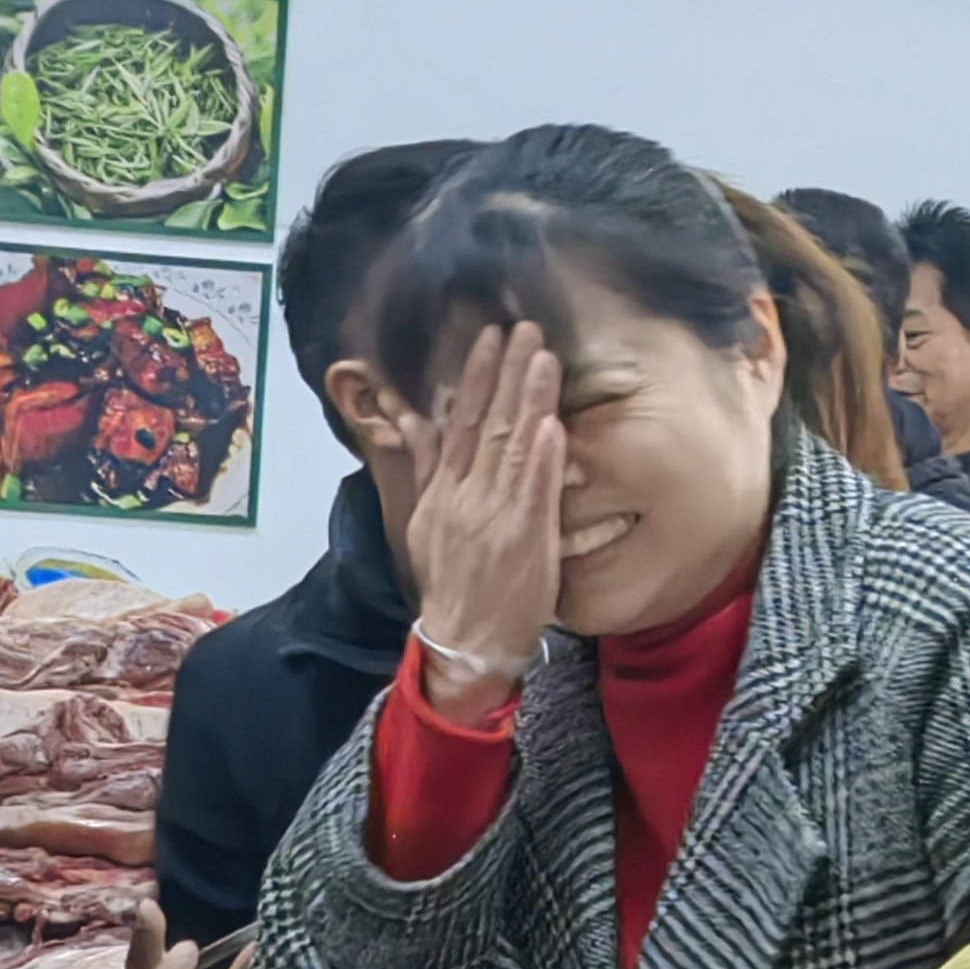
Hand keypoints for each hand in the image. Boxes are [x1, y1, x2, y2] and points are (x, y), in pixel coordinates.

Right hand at [397, 322, 566, 722]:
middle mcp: (467, 495)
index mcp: (444, 489)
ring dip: (529, 399)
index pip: (462, 420)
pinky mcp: (524, 538)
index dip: (477, 377)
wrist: (464, 639)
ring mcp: (496, 515)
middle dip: (507, 372)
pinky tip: (552, 423)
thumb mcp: (424, 522)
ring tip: (544, 358)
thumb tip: (417, 422)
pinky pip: (534, 490)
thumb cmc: (451, 582)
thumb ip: (427, 469)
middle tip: (524, 329)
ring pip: (513, 446)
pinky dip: (542, 456)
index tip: (490, 338)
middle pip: (489, 422)